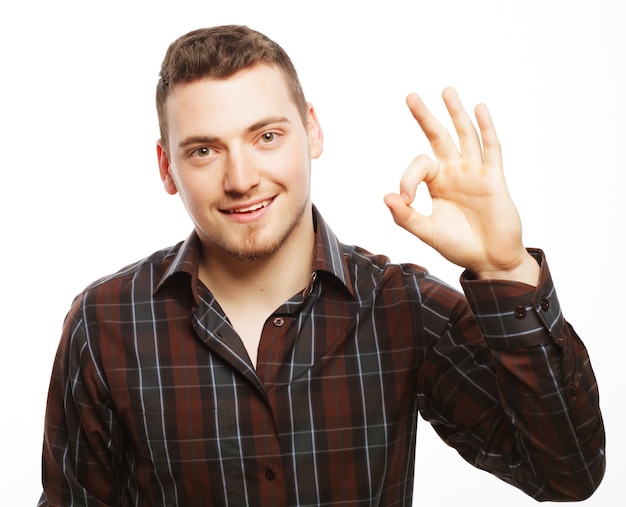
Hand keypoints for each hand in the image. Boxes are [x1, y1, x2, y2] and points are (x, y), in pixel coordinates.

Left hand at [384, 88, 538, 284]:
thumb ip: (405, 216)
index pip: (419, 165)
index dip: (407, 178)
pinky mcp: (494, 179)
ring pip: (465, 136)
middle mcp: (455, 173)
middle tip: (410, 96)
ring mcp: (475, 173)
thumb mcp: (426, 232)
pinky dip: (486, 128)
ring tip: (446, 91)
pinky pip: (491, 149)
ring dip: (456, 113)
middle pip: (439, 137)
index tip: (405, 199)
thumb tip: (386, 196)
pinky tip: (479, 109)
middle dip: (425, 117)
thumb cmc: (459, 246)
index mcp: (437, 183)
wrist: (490, 260)